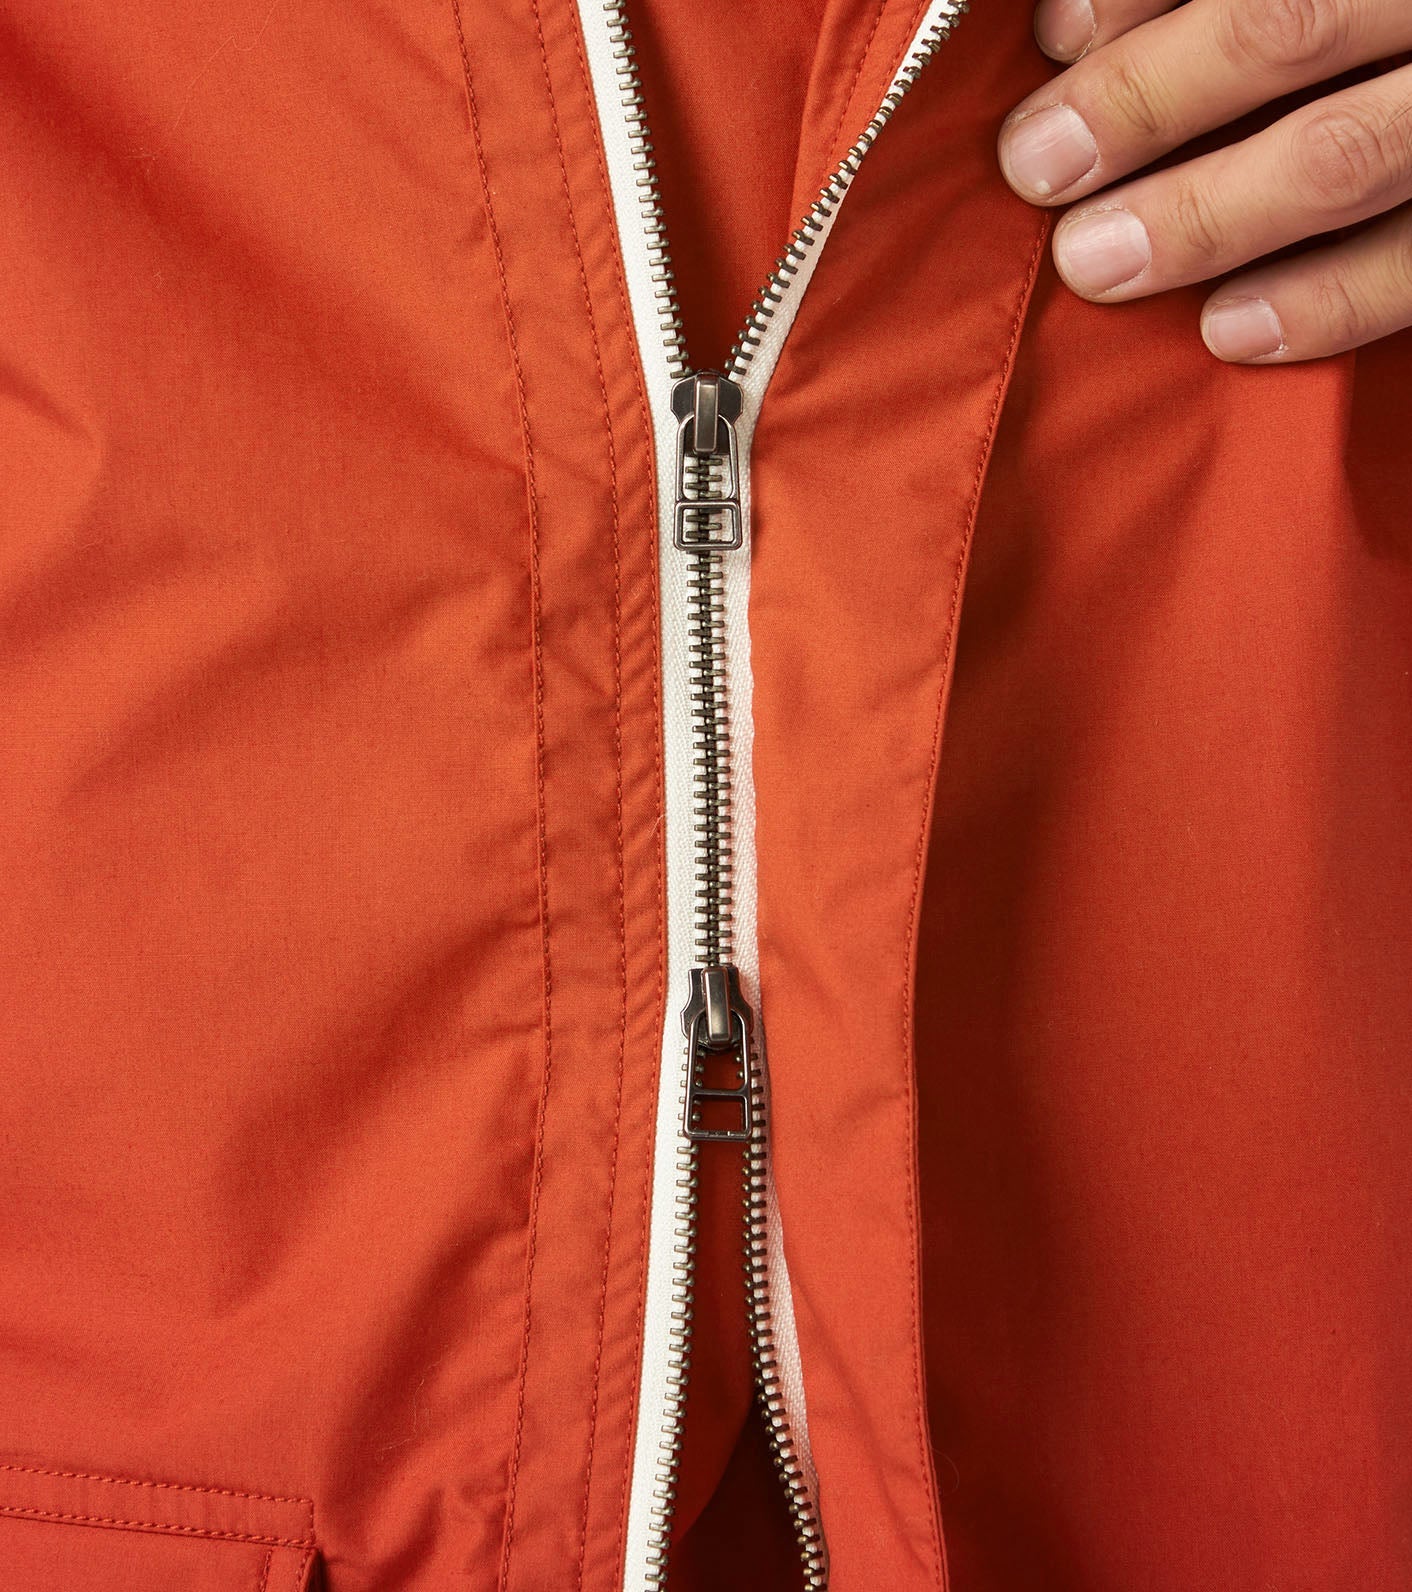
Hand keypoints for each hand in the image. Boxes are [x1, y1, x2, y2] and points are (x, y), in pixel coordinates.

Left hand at [997, 0, 1411, 361]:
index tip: (1052, 37)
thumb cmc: (1390, 30)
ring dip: (1208, 213)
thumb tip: (1081, 23)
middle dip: (1147, 102)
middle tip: (1041, 167)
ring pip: (1351, 154)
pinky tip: (1230, 332)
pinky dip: (1331, 301)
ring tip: (1097, 264)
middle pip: (1291, 26)